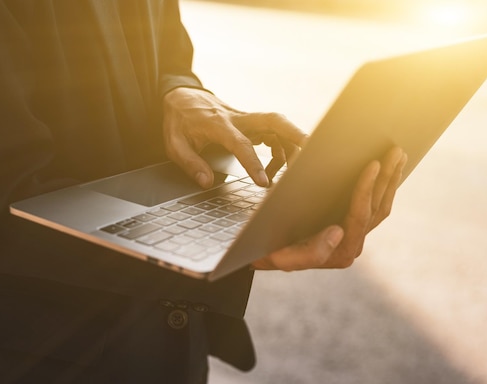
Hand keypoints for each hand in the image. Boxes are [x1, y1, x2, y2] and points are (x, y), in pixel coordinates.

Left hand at [163, 87, 306, 187]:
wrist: (182, 98)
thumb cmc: (180, 121)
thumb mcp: (175, 144)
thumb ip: (191, 163)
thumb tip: (206, 182)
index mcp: (218, 124)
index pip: (241, 144)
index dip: (254, 163)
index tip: (264, 183)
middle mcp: (238, 118)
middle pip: (274, 120)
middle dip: (295, 134)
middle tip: (312, 151)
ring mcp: (247, 119)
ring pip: (279, 126)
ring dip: (292, 146)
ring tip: (291, 172)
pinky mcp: (252, 123)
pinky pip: (274, 134)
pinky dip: (280, 151)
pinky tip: (274, 167)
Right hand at [252, 147, 406, 270]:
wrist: (265, 254)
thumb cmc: (269, 251)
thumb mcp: (281, 256)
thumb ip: (311, 252)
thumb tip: (338, 231)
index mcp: (340, 253)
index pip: (359, 216)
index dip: (367, 189)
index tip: (372, 164)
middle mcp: (352, 246)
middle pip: (377, 208)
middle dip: (387, 178)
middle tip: (396, 151)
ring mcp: (355, 237)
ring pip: (381, 206)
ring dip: (390, 179)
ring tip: (398, 155)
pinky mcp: (353, 228)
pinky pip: (374, 206)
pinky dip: (383, 186)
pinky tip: (387, 170)